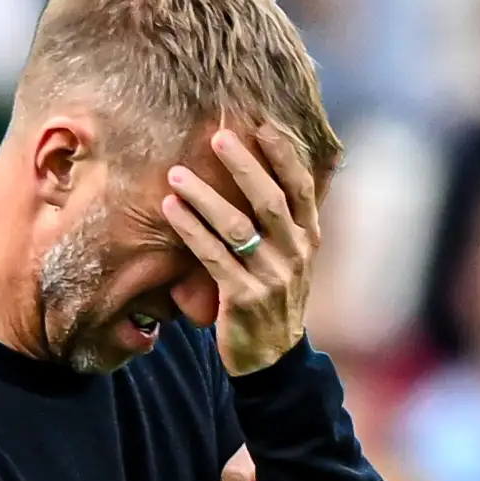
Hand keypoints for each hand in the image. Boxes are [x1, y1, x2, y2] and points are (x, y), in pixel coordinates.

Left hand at [162, 123, 320, 375]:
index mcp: (308, 238)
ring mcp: (271, 277)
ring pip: (238, 228)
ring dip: (205, 197)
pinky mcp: (244, 299)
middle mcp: (295, 254)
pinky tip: (171, 210)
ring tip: (177, 174)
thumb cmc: (273, 294)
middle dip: (243, 166)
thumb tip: (269, 167)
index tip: (264, 124)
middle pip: (269, 201)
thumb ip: (284, 219)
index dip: (284, 156)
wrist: (272, 356)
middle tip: (217, 136)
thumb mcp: (291, 257)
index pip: (301, 188)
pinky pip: (214, 257)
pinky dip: (191, 231)